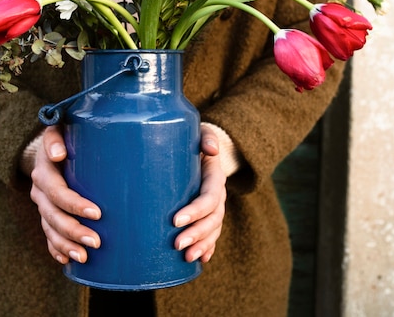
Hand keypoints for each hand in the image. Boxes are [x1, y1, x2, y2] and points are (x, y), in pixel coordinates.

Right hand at [29, 126, 101, 264]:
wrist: (48, 146)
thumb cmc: (64, 137)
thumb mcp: (59, 129)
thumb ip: (57, 137)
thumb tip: (60, 152)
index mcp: (44, 172)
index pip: (58, 192)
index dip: (74, 205)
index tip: (97, 213)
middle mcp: (39, 191)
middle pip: (53, 216)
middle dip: (74, 231)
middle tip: (96, 242)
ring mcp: (41, 205)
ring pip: (50, 230)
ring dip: (66, 245)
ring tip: (84, 257)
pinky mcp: (45, 215)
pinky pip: (47, 236)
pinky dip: (56, 250)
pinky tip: (66, 261)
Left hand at [172, 124, 227, 262]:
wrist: (201, 148)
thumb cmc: (194, 140)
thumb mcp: (201, 132)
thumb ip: (206, 136)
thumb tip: (210, 149)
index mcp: (215, 177)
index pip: (209, 198)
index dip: (195, 211)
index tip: (175, 220)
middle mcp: (218, 195)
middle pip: (212, 219)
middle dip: (197, 234)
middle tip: (177, 245)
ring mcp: (215, 207)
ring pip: (213, 230)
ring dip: (202, 245)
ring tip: (187, 257)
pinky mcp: (208, 215)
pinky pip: (212, 235)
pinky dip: (208, 248)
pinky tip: (201, 261)